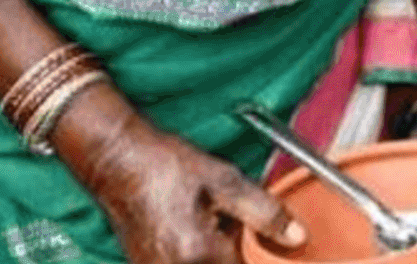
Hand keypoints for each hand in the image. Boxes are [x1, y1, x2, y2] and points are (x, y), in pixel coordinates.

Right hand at [55, 91, 302, 263]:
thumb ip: (265, 212)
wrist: (118, 162)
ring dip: (218, 258)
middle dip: (239, 256)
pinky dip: (200, 258)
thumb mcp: (225, 181)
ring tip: (215, 228)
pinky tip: (197, 234)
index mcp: (200, 254)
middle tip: (232, 225)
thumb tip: (298, 237)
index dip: (264, 260)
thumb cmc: (167, 168)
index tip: (273, 248)